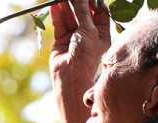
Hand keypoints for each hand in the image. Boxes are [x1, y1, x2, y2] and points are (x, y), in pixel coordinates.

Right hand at [50, 0, 110, 122]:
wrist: (72, 79)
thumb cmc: (87, 57)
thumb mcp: (88, 30)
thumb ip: (82, 10)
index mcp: (102, 33)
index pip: (99, 11)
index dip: (93, 1)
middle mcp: (89, 34)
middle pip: (83, 12)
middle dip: (77, 1)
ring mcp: (74, 37)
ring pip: (70, 16)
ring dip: (65, 5)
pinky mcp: (61, 41)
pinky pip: (59, 24)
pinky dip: (57, 14)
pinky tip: (55, 5)